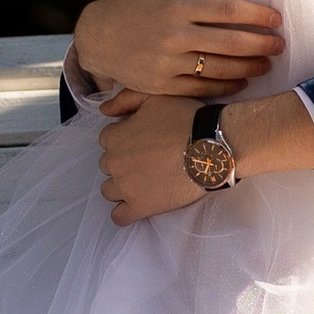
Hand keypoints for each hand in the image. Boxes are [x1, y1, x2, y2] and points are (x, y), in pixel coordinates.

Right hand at [73, 0, 283, 100]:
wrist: (95, 40)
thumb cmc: (126, 2)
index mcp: (175, 7)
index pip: (226, 10)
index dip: (256, 14)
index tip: (276, 18)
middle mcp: (173, 36)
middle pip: (230, 42)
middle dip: (261, 44)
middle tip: (280, 44)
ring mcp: (168, 64)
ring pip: (220, 68)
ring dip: (249, 67)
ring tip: (267, 64)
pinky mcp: (163, 85)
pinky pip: (202, 88)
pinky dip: (226, 86)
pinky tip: (242, 82)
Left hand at [98, 93, 208, 223]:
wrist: (210, 148)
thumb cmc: (185, 119)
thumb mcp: (155, 96)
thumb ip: (125, 99)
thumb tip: (103, 110)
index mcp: (115, 137)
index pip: (107, 140)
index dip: (123, 139)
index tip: (141, 141)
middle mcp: (115, 163)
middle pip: (107, 165)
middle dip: (122, 162)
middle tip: (146, 160)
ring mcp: (126, 187)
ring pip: (109, 191)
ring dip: (121, 187)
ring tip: (143, 183)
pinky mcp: (140, 207)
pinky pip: (119, 217)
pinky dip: (124, 213)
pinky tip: (135, 206)